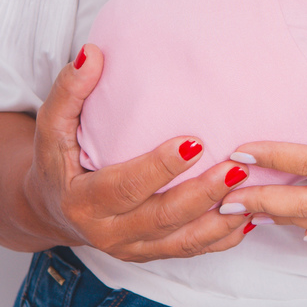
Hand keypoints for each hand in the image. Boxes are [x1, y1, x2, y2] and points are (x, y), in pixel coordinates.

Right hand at [22, 46, 260, 261]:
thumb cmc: (58, 160)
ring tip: (254, 190)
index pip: (126, 186)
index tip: (194, 142)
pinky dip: (224, 237)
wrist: (52, 208)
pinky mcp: (153, 253)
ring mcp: (134, 248)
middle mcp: (108, 232)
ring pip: (184, 241)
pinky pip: (193, 250)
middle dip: (202, 194)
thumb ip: (70, 91)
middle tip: (237, 168)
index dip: (159, 168)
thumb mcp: (53, 126)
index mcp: (83, 201)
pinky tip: (251, 216)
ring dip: (221, 219)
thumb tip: (91, 54)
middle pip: (163, 217)